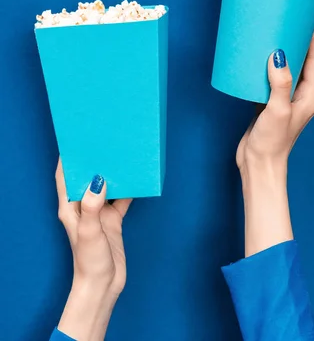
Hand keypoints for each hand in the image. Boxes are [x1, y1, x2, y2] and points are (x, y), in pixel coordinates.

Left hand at [56, 160, 131, 340]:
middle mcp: (83, 206)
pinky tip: (136, 178)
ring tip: (121, 154)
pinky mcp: (112, 219)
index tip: (76, 141)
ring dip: (112, 172)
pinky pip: (121, 198)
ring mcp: (99, 212)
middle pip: (86, 178)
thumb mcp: (89, 232)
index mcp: (70, 207)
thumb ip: (91, 206)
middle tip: (104, 142)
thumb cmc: (90, 261)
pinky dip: (128, 188)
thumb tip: (98, 180)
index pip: (64, 177)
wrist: (104, 285)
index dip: (67, 159)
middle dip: (93, 161)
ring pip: (105, 185)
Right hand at [237, 25, 313, 255]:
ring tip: (273, 34)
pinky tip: (257, 58)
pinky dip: (266, 66)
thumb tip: (278, 56)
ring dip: (282, 53)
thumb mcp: (277, 110)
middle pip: (303, 62)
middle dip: (299, 41)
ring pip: (287, 69)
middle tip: (290, 20)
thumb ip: (279, 83)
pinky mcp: (269, 103)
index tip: (310, 19)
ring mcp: (284, 100)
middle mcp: (300, 96)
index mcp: (309, 96)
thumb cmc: (272, 141)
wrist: (258, 164)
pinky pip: (271, 79)